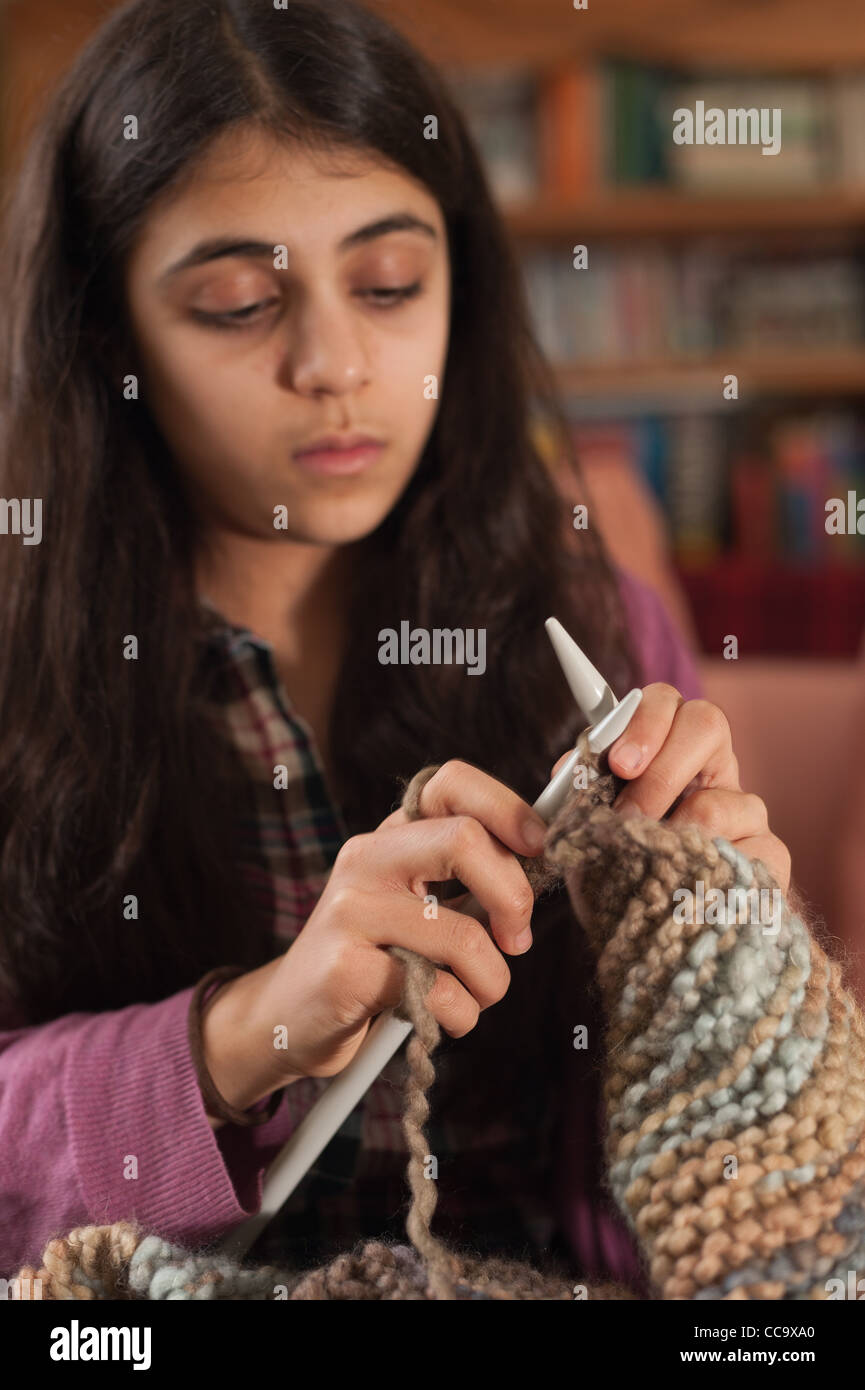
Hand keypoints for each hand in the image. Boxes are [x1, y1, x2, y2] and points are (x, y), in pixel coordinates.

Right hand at [202, 760, 547, 1103]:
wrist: (289, 1017)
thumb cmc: (376, 961)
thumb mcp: (418, 905)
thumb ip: (469, 878)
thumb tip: (544, 852)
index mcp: (391, 836)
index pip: (450, 782)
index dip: (507, 807)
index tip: (537, 849)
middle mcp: (367, 859)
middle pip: (465, 840)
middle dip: (515, 897)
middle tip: (516, 939)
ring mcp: (350, 911)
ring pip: (463, 934)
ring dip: (491, 982)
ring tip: (473, 997)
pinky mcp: (345, 968)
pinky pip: (437, 991)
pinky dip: (457, 1015)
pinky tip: (435, 1018)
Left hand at [552, 684, 790, 893]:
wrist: (651, 940)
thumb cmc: (618, 872)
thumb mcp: (587, 829)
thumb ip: (577, 796)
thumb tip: (567, 771)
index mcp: (667, 749)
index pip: (664, 703)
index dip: (643, 721)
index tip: (616, 762)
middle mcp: (711, 768)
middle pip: (706, 723)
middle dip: (660, 767)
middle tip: (629, 811)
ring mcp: (745, 810)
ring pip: (719, 802)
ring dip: (672, 834)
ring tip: (646, 863)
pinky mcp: (769, 856)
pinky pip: (742, 855)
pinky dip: (704, 873)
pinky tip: (684, 888)